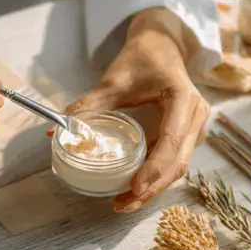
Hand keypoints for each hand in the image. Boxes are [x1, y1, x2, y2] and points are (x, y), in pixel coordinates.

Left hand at [57, 8, 209, 211]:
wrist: (163, 45)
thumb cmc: (142, 58)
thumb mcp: (113, 79)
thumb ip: (87, 106)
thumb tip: (55, 133)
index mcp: (183, 98)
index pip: (172, 140)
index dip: (155, 168)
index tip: (135, 187)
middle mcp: (195, 115)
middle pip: (178, 162)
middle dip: (152, 188)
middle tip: (123, 204)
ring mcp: (195, 127)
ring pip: (179, 166)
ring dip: (154, 188)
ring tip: (125, 203)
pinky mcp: (188, 134)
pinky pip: (174, 161)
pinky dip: (156, 178)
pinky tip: (134, 190)